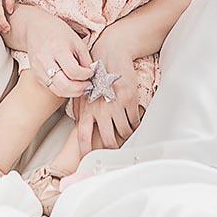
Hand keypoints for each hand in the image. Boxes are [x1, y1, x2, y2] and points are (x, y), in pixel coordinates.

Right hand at [11, 4, 93, 97]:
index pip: (73, 71)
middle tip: (88, 85)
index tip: (91, 73)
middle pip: (64, 85)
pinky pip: (52, 88)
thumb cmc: (57, 31)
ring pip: (58, 90)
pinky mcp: (36, 75)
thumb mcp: (76, 40)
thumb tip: (91, 74)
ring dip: (72, 92)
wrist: (34, 28)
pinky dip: (64, 89)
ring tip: (81, 86)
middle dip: (80, 89)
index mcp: (57, 49)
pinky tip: (70, 83)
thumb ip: (85, 58)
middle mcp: (45, 61)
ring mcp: (38, 70)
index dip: (86, 75)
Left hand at [77, 25, 142, 153]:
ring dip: (127, 135)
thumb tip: (81, 128)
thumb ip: (82, 110)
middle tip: (116, 149)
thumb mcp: (83, 92)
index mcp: (85, 109)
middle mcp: (99, 109)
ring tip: (127, 132)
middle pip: (107, 140)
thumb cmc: (96, 73)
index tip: (88, 163)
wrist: (110, 53)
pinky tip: (135, 121)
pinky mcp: (129, 99)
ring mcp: (114, 105)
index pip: (82, 136)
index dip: (86, 153)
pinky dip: (136, 125)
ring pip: (124, 132)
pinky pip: (134, 121)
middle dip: (113, 148)